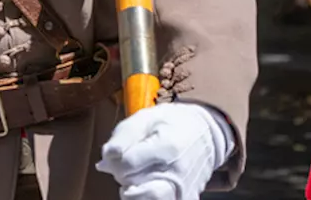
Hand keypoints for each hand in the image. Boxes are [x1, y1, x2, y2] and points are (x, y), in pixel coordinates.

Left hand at [97, 103, 235, 199]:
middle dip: (123, 179)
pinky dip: (146, 197)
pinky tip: (148, 184)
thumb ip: (122, 138)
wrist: (205, 133)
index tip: (117, 154)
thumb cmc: (170, 124)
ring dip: (134, 192)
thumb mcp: (145, 118)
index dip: (115, 160)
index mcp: (167, 148)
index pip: (127, 165)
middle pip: (136, 192)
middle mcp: (178, 173)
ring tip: (137, 176)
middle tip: (126, 167)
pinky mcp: (186, 199)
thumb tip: (104, 162)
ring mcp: (183, 190)